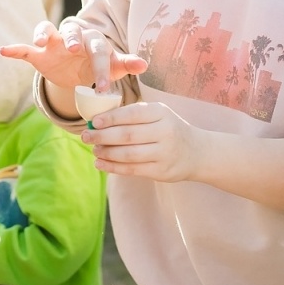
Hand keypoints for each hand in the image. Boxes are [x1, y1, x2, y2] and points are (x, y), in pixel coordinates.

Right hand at [1, 19, 146, 92]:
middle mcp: (73, 36)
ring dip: (43, 33)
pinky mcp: (38, 52)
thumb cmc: (97, 65)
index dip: (101, 68)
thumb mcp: (113, 66)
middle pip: (72, 32)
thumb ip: (125, 64)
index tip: (103, 88)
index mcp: (93, 40)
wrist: (77, 70)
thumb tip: (144, 64)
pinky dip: (15, 49)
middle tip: (73, 49)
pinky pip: (25, 49)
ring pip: (47, 30)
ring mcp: (53, 42)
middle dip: (72, 39)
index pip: (99, 50)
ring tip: (39, 41)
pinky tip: (4, 51)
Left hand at [83, 101, 205, 182]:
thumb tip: (98, 120)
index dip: (111, 118)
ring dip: (106, 153)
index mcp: (162, 113)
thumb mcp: (158, 115)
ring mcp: (164, 153)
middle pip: (127, 135)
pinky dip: (113, 167)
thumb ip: (133, 115)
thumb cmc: (169, 129)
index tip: (93, 122)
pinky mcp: (162, 171)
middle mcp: (165, 132)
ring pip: (128, 154)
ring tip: (94, 150)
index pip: (132, 115)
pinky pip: (133, 170)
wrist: (197, 152)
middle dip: (102, 136)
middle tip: (85, 136)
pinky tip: (100, 163)